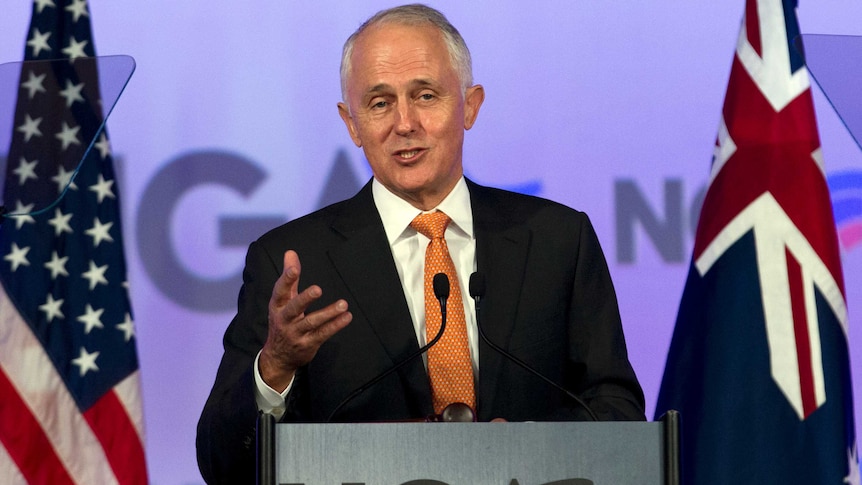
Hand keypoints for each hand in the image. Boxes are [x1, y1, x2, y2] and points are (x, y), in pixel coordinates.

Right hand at [259, 250, 351, 390]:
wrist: (278, 356)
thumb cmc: (283, 321)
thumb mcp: (282, 300)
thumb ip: (290, 277)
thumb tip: (290, 252)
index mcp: (277, 306)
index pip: (280, 291)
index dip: (286, 279)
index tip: (293, 268)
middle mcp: (285, 319)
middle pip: (294, 308)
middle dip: (305, 298)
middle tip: (318, 289)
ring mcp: (296, 333)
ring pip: (311, 322)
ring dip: (328, 313)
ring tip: (343, 304)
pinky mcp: (308, 344)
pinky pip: (323, 334)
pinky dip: (335, 325)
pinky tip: (346, 317)